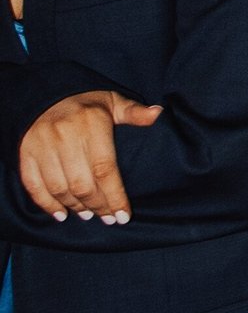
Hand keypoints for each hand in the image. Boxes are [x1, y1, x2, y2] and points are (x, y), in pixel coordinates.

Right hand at [19, 89, 161, 224]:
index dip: (115, 197)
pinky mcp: (25, 152)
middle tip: (107, 218)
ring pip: (59, 187)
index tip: (124, 216)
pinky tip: (61, 214)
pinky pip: (34, 184)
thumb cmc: (86, 104)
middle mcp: (65, 135)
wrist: (46, 94)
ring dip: (75, 206)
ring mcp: (41, 144)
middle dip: (97, 206)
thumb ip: (133, 112)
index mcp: (91, 123)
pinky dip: (46, 204)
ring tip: (88, 214)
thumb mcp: (112, 102)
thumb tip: (157, 113)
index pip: (105, 169)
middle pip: (82, 184)